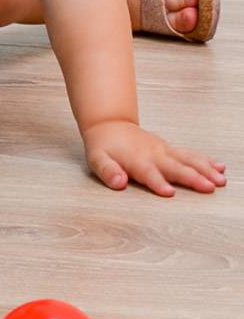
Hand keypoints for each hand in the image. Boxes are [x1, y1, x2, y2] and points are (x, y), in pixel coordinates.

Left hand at [82, 120, 226, 195]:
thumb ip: (107, 171)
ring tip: (221, 180)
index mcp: (136, 160)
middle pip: (175, 168)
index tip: (170, 192)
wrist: (109, 125)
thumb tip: (118, 182)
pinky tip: (220, 167)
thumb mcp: (97, 159)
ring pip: (188, 160)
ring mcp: (164, 151)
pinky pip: (190, 154)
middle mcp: (154, 155)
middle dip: (192, 178)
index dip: (158, 183)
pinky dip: (206, 160)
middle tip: (209, 187)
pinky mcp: (170, 149)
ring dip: (205, 170)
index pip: (148, 174)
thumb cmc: (104, 147)